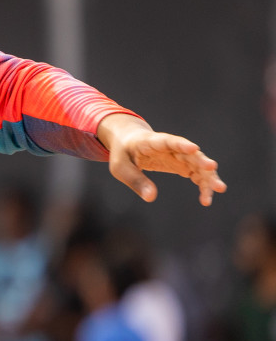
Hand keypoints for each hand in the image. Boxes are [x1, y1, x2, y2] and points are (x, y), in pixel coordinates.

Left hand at [97, 113, 225, 206]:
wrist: (130, 142)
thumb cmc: (123, 153)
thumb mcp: (120, 167)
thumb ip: (135, 181)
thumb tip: (151, 198)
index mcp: (151, 142)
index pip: (168, 141)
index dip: (180, 144)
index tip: (193, 148)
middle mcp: (171, 147)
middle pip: (190, 153)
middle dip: (201, 161)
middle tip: (213, 168)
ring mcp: (180, 155)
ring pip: (198, 165)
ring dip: (208, 176)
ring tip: (219, 189)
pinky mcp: (183, 164)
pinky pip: (197, 175)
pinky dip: (203, 185)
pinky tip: (206, 199)